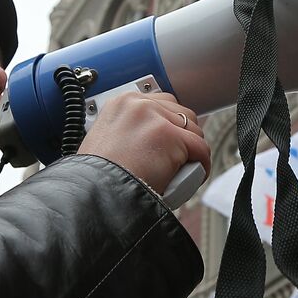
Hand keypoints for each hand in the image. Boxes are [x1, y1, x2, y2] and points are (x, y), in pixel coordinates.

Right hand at [77, 91, 210, 195]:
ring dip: (192, 151)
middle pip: (181, 114)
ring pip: (193, 131)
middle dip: (183, 136)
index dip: (169, 126)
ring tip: (181, 169)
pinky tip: (192, 176)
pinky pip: (201, 150)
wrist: (96, 195)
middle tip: (177, 158)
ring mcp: (156, 118)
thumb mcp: (107, 141)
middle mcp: (139, 104)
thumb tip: (149, 139)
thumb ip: (129, 131)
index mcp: (122, 102)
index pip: (161, 104)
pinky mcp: (171, 136)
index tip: (169, 143)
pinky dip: (201, 165)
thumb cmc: (98, 178)